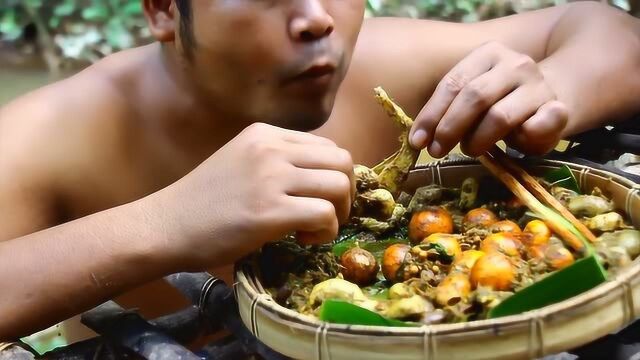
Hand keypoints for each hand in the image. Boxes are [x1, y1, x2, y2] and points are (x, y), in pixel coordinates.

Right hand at [151, 123, 353, 268]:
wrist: (164, 226)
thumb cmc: (201, 202)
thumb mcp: (241, 163)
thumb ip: (277, 162)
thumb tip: (322, 177)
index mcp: (265, 134)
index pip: (327, 146)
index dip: (333, 175)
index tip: (319, 198)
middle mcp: (271, 148)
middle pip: (342, 161)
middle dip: (345, 193)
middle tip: (327, 214)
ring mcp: (270, 178)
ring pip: (338, 186)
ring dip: (338, 213)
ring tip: (312, 228)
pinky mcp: (269, 212)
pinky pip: (324, 215)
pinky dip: (325, 232)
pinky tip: (303, 239)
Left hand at [409, 41, 568, 157]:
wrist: (548, 101)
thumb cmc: (500, 102)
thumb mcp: (473, 97)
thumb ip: (448, 110)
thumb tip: (418, 138)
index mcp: (488, 54)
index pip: (453, 83)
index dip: (432, 115)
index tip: (417, 141)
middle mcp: (515, 64)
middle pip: (474, 97)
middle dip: (450, 128)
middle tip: (437, 151)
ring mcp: (538, 86)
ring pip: (499, 117)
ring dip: (478, 140)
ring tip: (470, 150)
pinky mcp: (557, 110)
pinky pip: (534, 129)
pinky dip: (519, 141)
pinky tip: (513, 146)